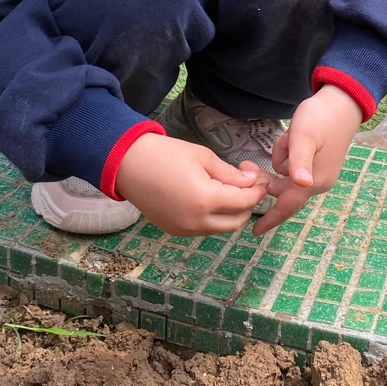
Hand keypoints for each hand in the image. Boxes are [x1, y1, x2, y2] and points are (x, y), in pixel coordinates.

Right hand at [115, 133, 267, 236]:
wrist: (127, 164)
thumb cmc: (165, 154)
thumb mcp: (203, 157)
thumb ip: (230, 174)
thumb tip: (252, 181)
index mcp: (205, 201)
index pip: (244, 202)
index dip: (256, 191)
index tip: (259, 179)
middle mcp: (196, 222)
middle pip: (236, 222)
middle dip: (247, 205)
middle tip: (246, 186)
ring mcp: (184, 230)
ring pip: (221, 228)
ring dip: (230, 213)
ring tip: (226, 190)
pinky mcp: (174, 231)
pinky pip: (203, 229)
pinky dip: (213, 218)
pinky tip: (209, 198)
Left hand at [253, 84, 363, 234]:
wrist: (342, 103)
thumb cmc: (321, 118)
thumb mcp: (305, 136)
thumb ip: (300, 160)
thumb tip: (302, 184)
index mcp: (314, 180)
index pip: (288, 206)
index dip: (271, 219)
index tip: (254, 232)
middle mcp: (316, 182)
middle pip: (282, 189)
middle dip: (265, 179)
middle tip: (245, 163)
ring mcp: (317, 173)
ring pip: (285, 175)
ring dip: (279, 158)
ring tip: (286, 137)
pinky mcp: (316, 163)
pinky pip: (292, 166)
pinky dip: (287, 154)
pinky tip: (292, 137)